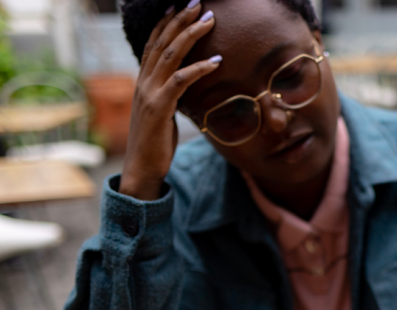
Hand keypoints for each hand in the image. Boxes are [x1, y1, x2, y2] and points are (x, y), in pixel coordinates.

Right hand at [120, 2, 219, 199]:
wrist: (142, 168)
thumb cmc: (155, 143)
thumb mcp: (161, 112)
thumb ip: (168, 95)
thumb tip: (183, 85)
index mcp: (142, 81)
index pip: (153, 43)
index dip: (166, 23)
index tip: (180, 6)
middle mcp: (143, 82)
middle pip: (162, 42)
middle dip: (180, 20)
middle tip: (198, 3)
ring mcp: (149, 93)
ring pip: (170, 55)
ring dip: (190, 35)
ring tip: (209, 20)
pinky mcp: (159, 107)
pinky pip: (181, 81)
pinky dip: (199, 68)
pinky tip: (215, 61)